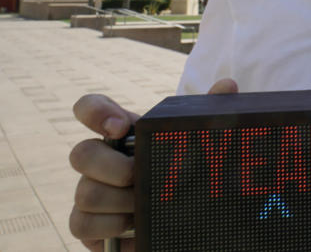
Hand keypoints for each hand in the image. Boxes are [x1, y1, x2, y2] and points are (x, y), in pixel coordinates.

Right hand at [68, 79, 237, 250]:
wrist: (179, 222)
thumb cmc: (182, 175)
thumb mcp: (195, 145)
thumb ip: (208, 113)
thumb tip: (228, 85)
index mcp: (121, 134)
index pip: (90, 108)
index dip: (96, 112)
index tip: (122, 126)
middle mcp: (99, 161)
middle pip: (81, 153)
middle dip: (113, 168)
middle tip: (140, 178)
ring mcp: (89, 192)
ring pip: (84, 192)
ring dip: (120, 202)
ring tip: (145, 207)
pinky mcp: (86, 225)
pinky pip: (81, 224)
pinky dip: (112, 226)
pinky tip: (134, 226)